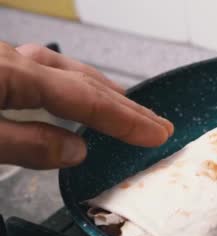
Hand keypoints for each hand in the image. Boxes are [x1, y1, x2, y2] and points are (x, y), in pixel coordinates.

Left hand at [0, 42, 172, 169]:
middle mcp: (11, 61)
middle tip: (159, 125)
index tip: (158, 135)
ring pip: (64, 71)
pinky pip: (43, 71)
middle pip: (83, 82)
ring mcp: (1, 61)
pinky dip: (71, 83)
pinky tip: (69, 91)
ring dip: (101, 90)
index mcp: (12, 74)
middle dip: (126, 107)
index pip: (85, 99)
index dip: (126, 119)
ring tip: (127, 104)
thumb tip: (76, 152)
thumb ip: (26, 145)